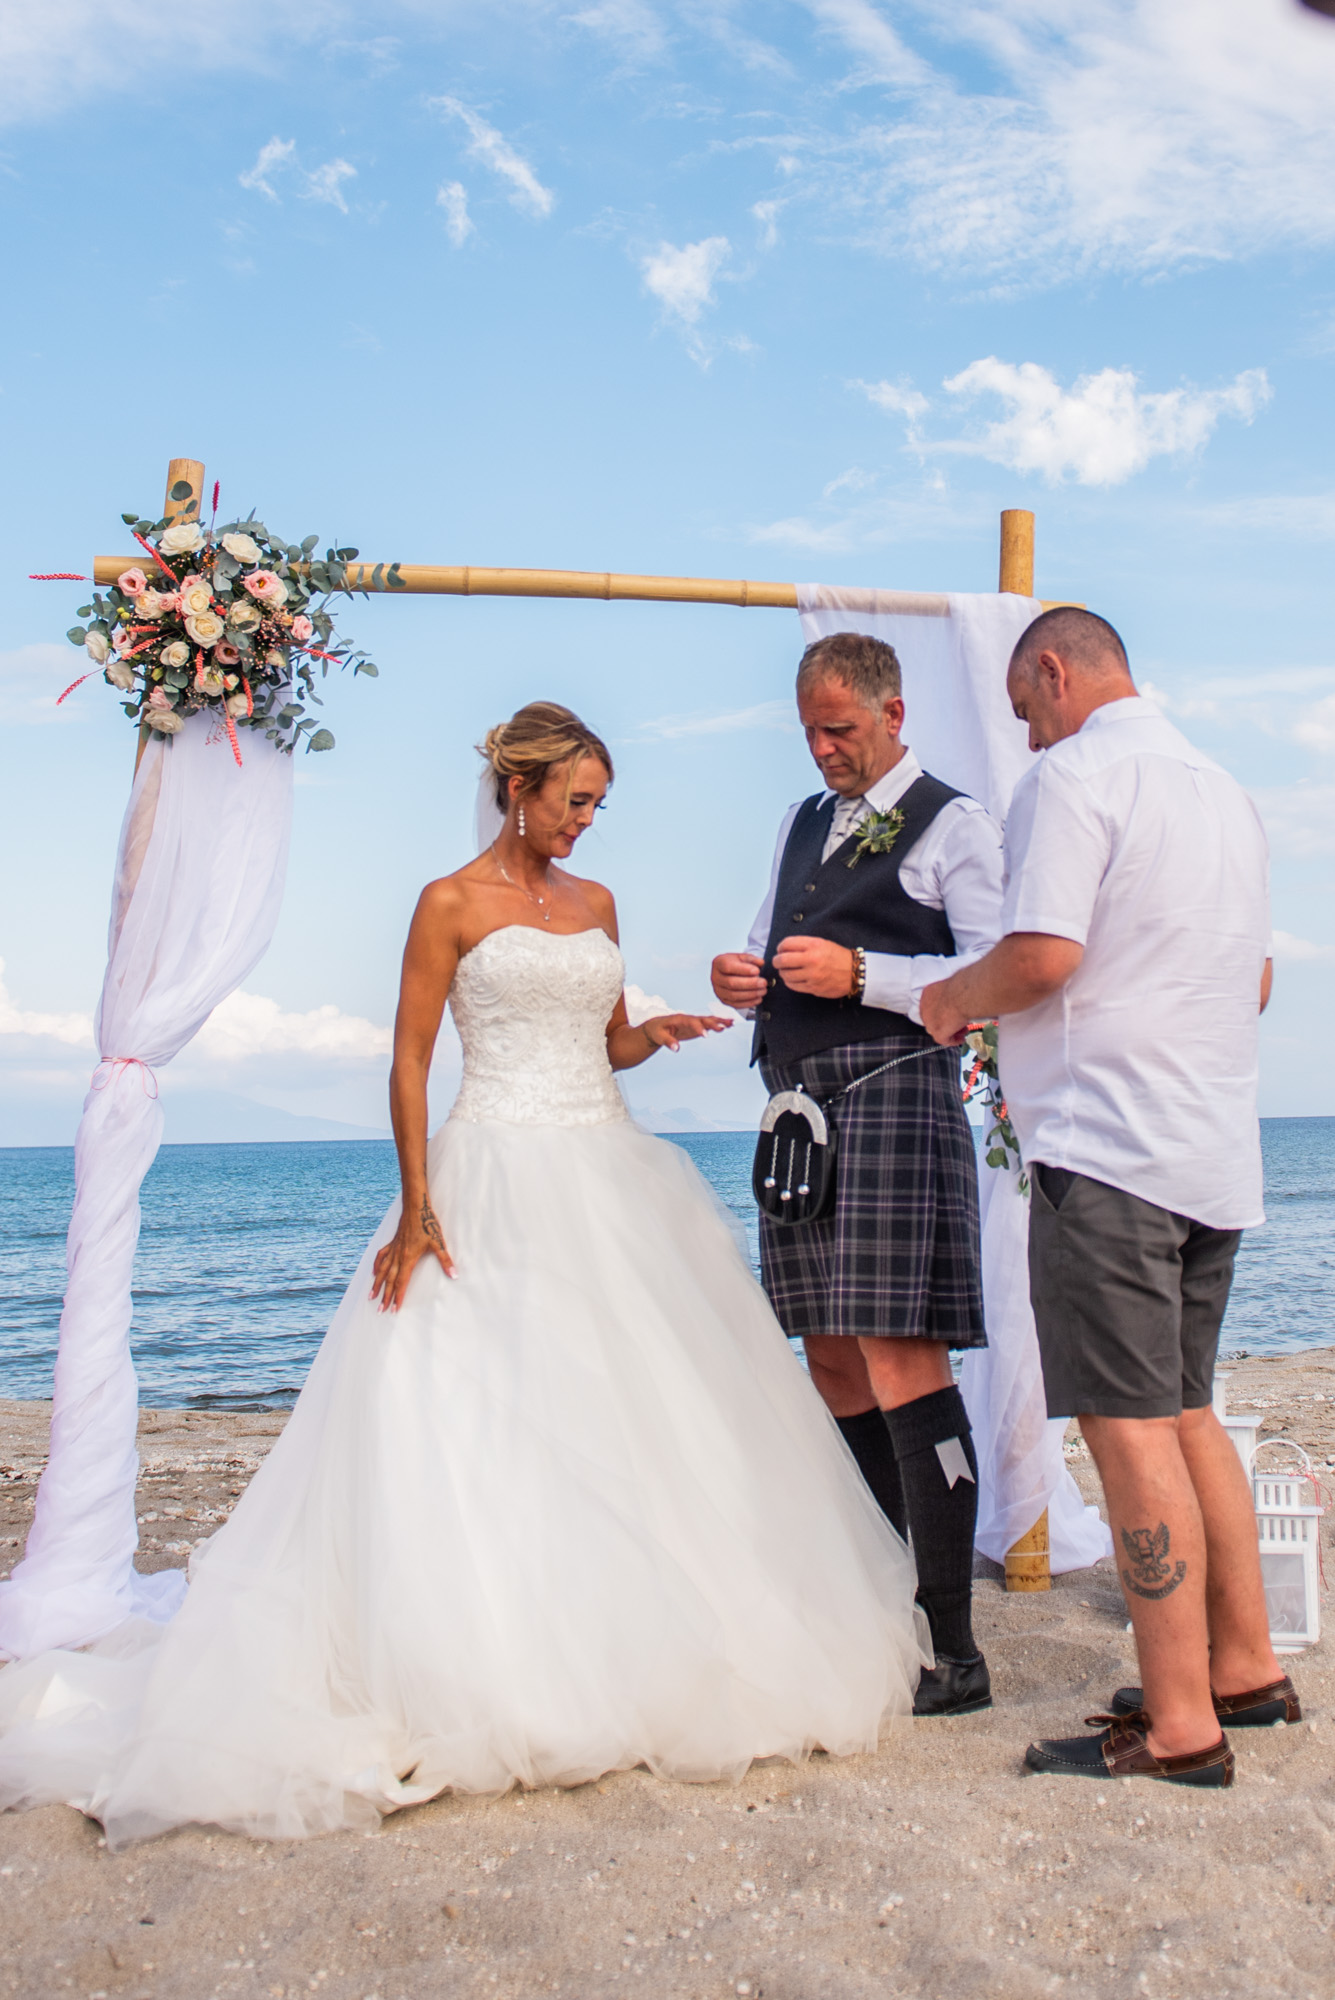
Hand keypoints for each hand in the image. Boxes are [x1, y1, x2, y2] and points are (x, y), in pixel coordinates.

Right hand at [370, 1194, 454, 1312]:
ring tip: (370, 1296)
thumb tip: (454, 1275)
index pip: (401, 1282)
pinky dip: (376, 1265)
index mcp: (408, 1259)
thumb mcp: (438, 1242)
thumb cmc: (427, 1224)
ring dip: (376, 1284)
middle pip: (389, 1280)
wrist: (415, 1206)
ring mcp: (393, 1249)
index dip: (398, 1297)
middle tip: (380, 1310)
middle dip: (385, 1297)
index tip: (394, 1309)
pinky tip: (373, 1272)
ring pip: (382, 1270)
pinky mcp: (392, 1242)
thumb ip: (445, 1260)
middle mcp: (398, 1256)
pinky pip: (381, 1256)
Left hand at [639, 1012, 732, 1052]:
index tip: (706, 1035)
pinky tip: (728, 1025)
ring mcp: (693, 1022)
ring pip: (708, 1020)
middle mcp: (688, 1018)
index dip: (698, 1028)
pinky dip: (718, 1024)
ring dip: (719, 1021)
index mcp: (679, 1019)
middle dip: (713, 1023)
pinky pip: (709, 1024)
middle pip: (703, 1019)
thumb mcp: (658, 1037)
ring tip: (731, 1023)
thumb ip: (668, 1042)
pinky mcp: (697, 1027)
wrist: (656, 1027)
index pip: (691, 1022)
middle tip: (723, 1028)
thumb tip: (676, 1048)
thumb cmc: (656, 1031)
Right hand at [710, 951, 766, 1009]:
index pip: (728, 967)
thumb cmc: (737, 964)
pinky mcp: (724, 1000)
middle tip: (763, 983)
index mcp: (719, 963)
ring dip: (751, 994)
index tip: (757, 971)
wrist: (730, 973)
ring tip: (763, 990)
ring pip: (734, 995)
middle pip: (731, 983)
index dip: (743, 970)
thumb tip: (761, 963)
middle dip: (750, 984)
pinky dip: (749, 1003)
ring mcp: (718, 991)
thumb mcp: (743, 957)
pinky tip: (758, 998)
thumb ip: (752, 959)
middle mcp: (715, 978)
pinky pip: (736, 1004)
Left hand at [772, 935, 855, 998]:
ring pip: (786, 975)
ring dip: (783, 972)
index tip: (781, 950)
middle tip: (778, 962)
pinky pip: (793, 985)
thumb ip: (804, 944)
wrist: (854, 972)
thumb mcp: (822, 943)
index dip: (780, 947)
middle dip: (776, 961)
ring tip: (786, 970)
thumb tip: (784, 949)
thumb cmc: (837, 957)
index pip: (786, 944)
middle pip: (782, 960)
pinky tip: (793, 979)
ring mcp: (812, 975)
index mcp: (814, 945)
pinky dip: (789, 982)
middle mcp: (812, 959)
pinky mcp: (813, 988)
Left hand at [919, 977, 969, 1046]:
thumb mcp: (953, 988)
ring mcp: (929, 1021)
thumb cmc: (963, 987)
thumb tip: (958, 998)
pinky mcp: (937, 1031)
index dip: (943, 1013)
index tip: (952, 1014)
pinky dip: (954, 1041)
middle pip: (934, 1020)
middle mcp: (925, 1007)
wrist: (964, 994)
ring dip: (951, 1032)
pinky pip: (945, 1040)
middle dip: (947, 1023)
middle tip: (959, 1024)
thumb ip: (950, 995)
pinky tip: (962, 1039)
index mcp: (928, 994)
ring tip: (964, 1031)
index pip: (932, 1007)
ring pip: (939, 1030)